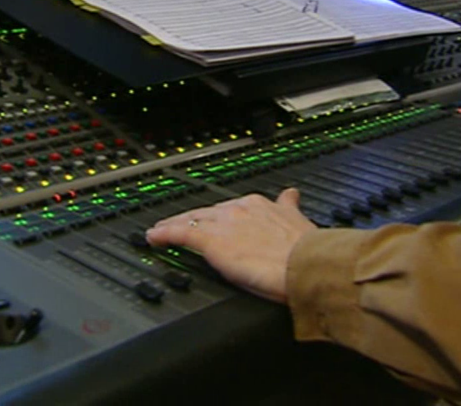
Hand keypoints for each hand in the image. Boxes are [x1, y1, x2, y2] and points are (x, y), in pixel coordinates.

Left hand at [146, 188, 316, 303]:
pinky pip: (181, 234)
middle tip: (175, 224)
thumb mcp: (298, 219)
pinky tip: (154, 237)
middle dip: (190, 219)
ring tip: (160, 230)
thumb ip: (288, 206)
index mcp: (258, 204)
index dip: (215, 216)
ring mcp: (223, 224)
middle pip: (206, 213)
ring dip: (172, 225)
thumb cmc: (306, 251)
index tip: (210, 220)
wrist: (305, 265)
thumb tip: (291, 195)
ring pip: (190, 220)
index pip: (228, 208)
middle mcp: (238, 209)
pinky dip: (164, 234)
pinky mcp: (212, 241)